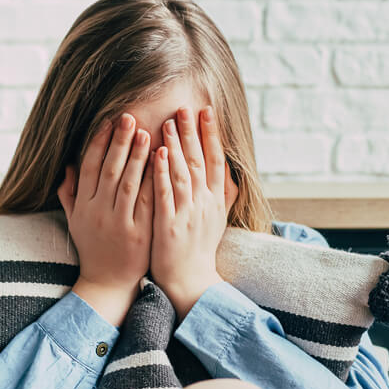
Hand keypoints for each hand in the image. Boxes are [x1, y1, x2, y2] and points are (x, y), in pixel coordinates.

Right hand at [56, 113, 153, 326]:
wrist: (108, 282)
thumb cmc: (93, 247)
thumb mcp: (75, 221)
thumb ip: (70, 193)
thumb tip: (67, 165)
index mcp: (84, 205)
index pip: (90, 166)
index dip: (99, 142)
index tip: (108, 121)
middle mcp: (99, 212)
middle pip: (109, 170)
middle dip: (120, 142)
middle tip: (130, 118)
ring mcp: (119, 223)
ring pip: (128, 184)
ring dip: (138, 157)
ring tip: (148, 133)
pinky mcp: (140, 234)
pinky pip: (147, 203)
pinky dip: (153, 182)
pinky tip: (162, 165)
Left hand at [150, 105, 226, 320]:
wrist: (190, 281)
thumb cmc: (199, 249)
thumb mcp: (217, 220)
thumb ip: (222, 196)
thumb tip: (229, 174)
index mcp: (216, 201)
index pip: (216, 161)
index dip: (212, 135)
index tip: (207, 111)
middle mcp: (205, 204)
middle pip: (200, 162)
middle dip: (192, 133)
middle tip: (186, 107)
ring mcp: (188, 214)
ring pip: (184, 174)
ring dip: (177, 147)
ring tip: (169, 123)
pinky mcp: (170, 226)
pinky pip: (166, 195)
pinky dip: (163, 173)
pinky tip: (158, 155)